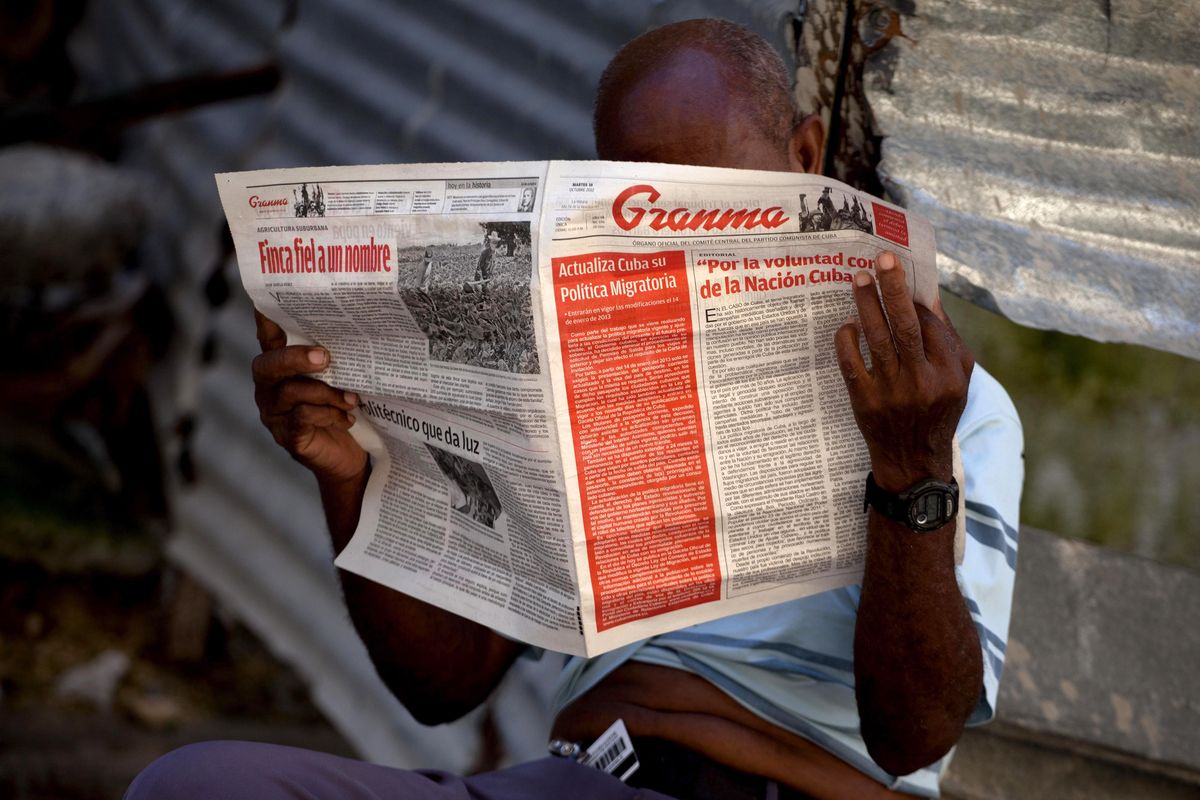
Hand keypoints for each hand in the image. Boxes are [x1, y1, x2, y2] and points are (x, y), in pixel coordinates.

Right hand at [252, 311, 367, 483]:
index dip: (265, 320)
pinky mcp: (288, 437)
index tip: (266, 301)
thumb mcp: (338, 382)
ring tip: (352, 398)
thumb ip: (335, 361)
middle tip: (324, 357)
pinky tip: (347, 418)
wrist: (346, 458)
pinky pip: (302, 418)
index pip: (269, 340)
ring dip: (325, 392)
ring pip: (290, 393)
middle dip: (295, 358)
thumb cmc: (341, 411)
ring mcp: (275, 414)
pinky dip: (328, 414)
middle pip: (268, 365)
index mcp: (281, 369)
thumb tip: (356, 331)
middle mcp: (270, 389)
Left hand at [835, 251, 973, 491]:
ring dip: (866, 305)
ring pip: (877, 339)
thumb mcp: (958, 379)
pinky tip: (847, 324)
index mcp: (949, 374)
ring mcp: (891, 392)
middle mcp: (922, 381)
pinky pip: (851, 363)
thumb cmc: (938, 412)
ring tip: (859, 279)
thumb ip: (947, 340)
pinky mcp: (864, 402)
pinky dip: (847, 340)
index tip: (902, 274)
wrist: (914, 462)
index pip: (931, 326)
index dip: (915, 299)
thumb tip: (928, 298)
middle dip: (894, 289)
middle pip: (906, 325)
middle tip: (882, 259)